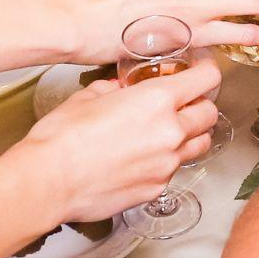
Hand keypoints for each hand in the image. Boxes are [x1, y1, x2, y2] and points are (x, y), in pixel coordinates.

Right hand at [5, 66, 220, 225]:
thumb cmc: (62, 137)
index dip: (206, 70)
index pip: (206, 78)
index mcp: (156, 100)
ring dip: (191, 134)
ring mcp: (166, 164)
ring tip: (169, 131)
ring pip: (199, 144)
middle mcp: (170, 132)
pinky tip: (145, 158)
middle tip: (184, 101)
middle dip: (200, 104)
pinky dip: (167, 161)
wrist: (49, 181)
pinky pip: (174, 170)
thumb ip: (115, 90)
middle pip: (209, 113)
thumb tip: (122, 91)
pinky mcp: (156, 189)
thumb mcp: (89, 96)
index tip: (200, 68)